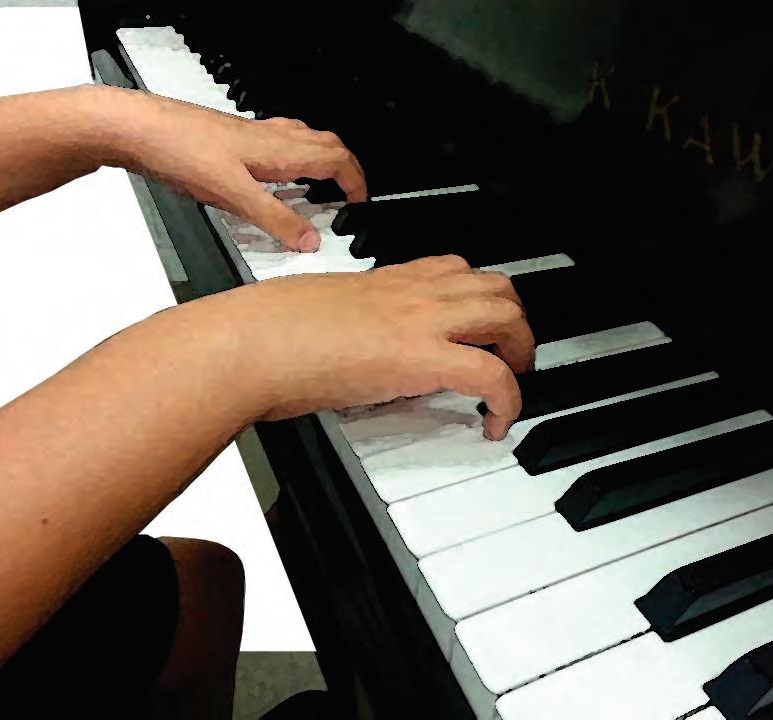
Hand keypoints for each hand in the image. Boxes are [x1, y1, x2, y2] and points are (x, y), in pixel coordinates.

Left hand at [96, 86, 365, 251]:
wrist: (136, 128)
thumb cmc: (180, 150)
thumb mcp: (234, 195)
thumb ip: (275, 220)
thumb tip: (309, 240)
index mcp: (280, 149)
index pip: (337, 158)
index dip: (355, 181)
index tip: (360, 203)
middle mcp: (271, 137)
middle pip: (326, 145)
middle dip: (344, 168)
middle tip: (348, 193)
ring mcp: (251, 135)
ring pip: (301, 141)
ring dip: (319, 161)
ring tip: (318, 187)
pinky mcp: (231, 139)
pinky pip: (276, 144)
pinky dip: (289, 160)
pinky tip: (270, 179)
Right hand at [217, 255, 534, 439]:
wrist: (252, 341)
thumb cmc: (266, 331)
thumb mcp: (316, 313)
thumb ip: (344, 323)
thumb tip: (348, 351)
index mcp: (385, 280)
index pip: (453, 269)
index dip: (478, 295)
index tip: (478, 324)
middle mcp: (412, 292)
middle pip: (496, 286)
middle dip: (515, 321)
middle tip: (510, 354)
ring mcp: (420, 320)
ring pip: (506, 317)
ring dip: (520, 352)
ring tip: (511, 384)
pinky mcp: (421, 358)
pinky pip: (492, 375)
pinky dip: (509, 401)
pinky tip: (498, 423)